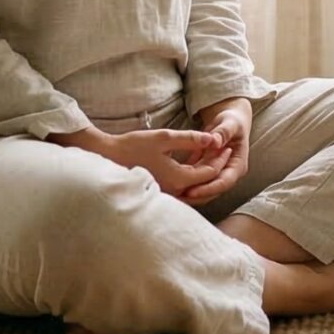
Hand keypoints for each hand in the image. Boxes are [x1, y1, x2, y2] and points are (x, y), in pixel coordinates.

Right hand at [88, 127, 229, 196]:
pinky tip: (194, 166)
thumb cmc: (134, 146)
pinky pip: (184, 191)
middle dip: (217, 167)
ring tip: (211, 158)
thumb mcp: (164, 138)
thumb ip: (190, 139)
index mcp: (178, 179)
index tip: (226, 145)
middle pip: (205, 184)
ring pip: (196, 190)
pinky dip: (194, 181)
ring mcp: (167, 195)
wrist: (108, 158)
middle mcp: (174, 192)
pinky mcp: (160, 194)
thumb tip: (212, 138)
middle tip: (223, 151)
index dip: (220, 159)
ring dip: (206, 175)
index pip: (210, 173)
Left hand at [178, 98, 253, 207]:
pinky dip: (184, 185)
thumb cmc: (232, 122)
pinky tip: (169, 189)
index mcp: (238, 166)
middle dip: (196, 196)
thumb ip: (223, 132)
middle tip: (176, 198)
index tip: (192, 191)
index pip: (224, 182)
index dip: (208, 188)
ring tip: (170, 198)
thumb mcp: (230, 124)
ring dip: (188, 194)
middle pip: (213, 191)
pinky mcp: (206, 173)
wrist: (229, 122)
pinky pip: (195, 182)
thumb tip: (215, 141)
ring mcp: (217, 175)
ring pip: (203, 190)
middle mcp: (228, 174)